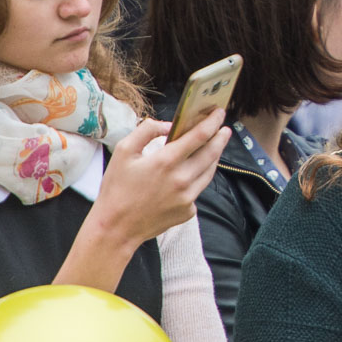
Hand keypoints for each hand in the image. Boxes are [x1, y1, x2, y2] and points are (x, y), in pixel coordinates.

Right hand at [94, 112, 229, 248]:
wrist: (116, 228)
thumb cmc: (117, 188)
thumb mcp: (124, 151)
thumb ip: (147, 130)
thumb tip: (169, 125)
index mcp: (166, 162)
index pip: (200, 136)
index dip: (213, 122)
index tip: (219, 113)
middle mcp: (182, 180)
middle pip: (212, 153)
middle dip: (221, 138)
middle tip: (225, 129)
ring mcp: (188, 198)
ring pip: (209, 172)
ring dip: (213, 158)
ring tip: (213, 147)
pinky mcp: (188, 211)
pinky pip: (198, 190)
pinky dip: (196, 180)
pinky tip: (188, 176)